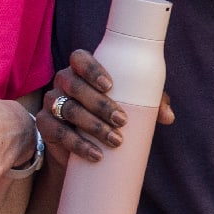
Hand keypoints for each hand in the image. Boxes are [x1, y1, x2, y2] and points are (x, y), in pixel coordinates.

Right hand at [39, 50, 172, 164]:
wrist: (82, 147)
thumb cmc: (108, 116)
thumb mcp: (130, 106)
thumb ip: (149, 104)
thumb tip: (167, 116)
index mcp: (81, 70)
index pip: (79, 59)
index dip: (92, 69)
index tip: (110, 86)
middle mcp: (63, 82)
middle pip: (75, 86)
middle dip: (100, 104)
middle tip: (122, 121)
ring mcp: (51, 102)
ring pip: (67, 108)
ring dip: (92, 125)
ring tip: (116, 141)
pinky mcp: (45, 125)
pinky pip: (57, 132)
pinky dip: (77, 144)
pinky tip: (95, 154)